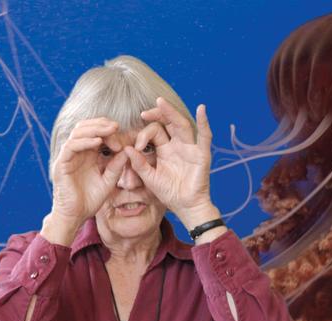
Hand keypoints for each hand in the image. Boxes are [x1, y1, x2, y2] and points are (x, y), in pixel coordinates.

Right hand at [50, 118, 128, 228]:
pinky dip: (84, 141)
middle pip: (86, 128)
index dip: (109, 132)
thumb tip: (127, 150)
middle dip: (102, 124)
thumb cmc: (90, 201)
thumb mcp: (108, 182)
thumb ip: (116, 167)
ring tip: (109, 130)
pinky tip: (98, 142)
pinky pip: (71, 146)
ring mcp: (67, 157)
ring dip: (94, 129)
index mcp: (87, 155)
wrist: (75, 216)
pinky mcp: (61, 164)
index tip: (123, 139)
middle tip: (117, 127)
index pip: (95, 133)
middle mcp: (76, 153)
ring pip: (78, 133)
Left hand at [123, 98, 217, 228]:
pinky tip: (201, 109)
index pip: (155, 132)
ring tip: (161, 102)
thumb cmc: (169, 193)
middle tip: (144, 112)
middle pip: (168, 122)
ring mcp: (190, 148)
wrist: (185, 206)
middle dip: (157, 114)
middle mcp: (178, 144)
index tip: (137, 146)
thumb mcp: (150, 178)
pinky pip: (205, 136)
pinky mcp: (201, 154)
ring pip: (181, 125)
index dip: (144, 134)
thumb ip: (139, 164)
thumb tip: (126, 148)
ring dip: (172, 113)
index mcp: (165, 149)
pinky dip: (204, 122)